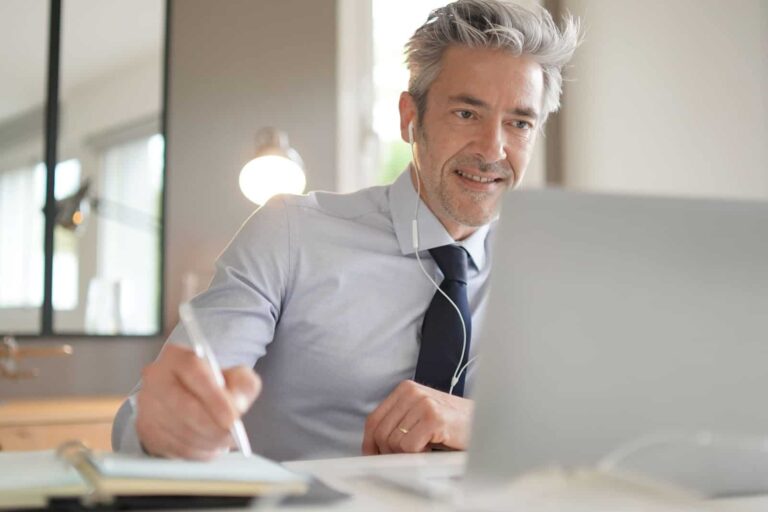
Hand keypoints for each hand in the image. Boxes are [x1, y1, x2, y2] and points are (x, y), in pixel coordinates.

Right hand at [136, 343, 260, 459]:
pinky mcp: (146, 430)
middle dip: (212, 425)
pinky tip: (208, 445)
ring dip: (207, 440)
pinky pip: (174, 448)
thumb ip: (244, 384)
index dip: (214, 396)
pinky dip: (197, 451)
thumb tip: (237, 404)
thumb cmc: (214, 386)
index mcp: (176, 356)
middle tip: (231, 434)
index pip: (192, 371)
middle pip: (183, 405)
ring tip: (223, 439)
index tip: (232, 417)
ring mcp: (147, 405)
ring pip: (180, 430)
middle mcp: (156, 377)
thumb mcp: (237, 377)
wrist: (190, 398)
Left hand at [362, 380, 473, 454]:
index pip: (373, 420)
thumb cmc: (453, 425)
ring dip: (408, 454)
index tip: (374, 457)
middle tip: (409, 456)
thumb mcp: (419, 417)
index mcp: (405, 389)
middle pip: (380, 433)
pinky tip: (433, 448)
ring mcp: (423, 402)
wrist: (486, 422)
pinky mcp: (433, 417)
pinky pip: (409, 447)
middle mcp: (412, 391)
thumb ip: (397, 424)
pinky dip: (419, 455)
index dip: (370, 443)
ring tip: (426, 447)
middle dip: (390, 452)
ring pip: (394, 442)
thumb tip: (372, 447)